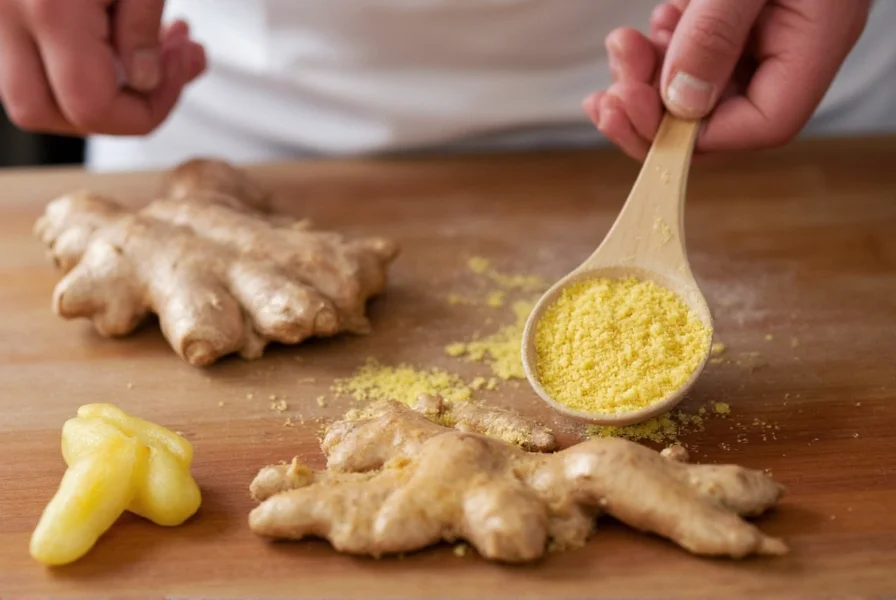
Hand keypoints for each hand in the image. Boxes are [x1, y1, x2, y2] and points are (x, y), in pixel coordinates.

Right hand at [0, 0, 205, 135]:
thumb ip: (143, 29)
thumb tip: (144, 83)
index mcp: (49, 10)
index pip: (91, 107)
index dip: (148, 109)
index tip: (182, 70)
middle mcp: (6, 15)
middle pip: (42, 112)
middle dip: (111, 111)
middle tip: (164, 74)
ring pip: (28, 88)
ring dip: (93, 88)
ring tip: (155, 48)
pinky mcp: (0, 5)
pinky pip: (27, 55)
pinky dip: (73, 61)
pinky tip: (118, 34)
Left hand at [584, 0, 871, 159]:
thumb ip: (716, 33)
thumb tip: (680, 103)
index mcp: (815, 39)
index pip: (762, 123)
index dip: (697, 136)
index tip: (642, 118)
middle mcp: (791, 44)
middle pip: (721, 114)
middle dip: (655, 110)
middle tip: (608, 99)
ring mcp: (763, 30)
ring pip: (698, 84)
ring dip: (649, 78)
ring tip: (620, 46)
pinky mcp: (736, 15)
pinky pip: (694, 50)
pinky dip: (662, 47)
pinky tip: (649, 26)